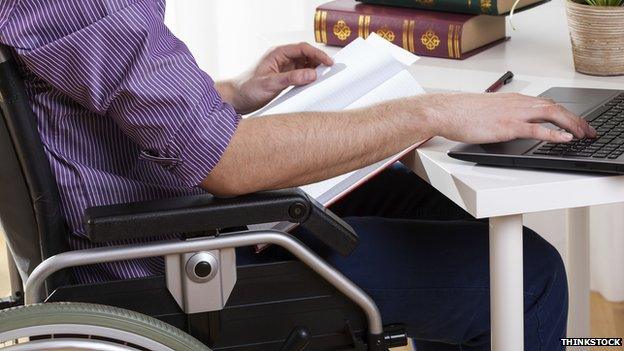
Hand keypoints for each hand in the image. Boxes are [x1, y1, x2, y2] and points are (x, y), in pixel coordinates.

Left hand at [219, 43, 333, 113]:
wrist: (236, 99)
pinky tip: (314, 84)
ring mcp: (284, 68)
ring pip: (305, 65)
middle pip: (306, 55)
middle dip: (319, 61)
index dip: (317, 54)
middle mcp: (282, 59)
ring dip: (315, 70)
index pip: (302, 48)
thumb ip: (290, 78)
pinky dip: (309, 78)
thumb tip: (312, 74)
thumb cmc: (247, 88)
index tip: (329, 63)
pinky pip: (301, 75)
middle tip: (331, 71)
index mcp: (277, 54)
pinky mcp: (284, 78)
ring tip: (325, 78)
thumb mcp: (269, 84)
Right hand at [424, 92, 595, 143]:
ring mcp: (514, 114)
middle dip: (575, 119)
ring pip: (552, 115)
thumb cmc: (462, 112)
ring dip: (571, 125)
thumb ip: (503, 115)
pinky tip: (565, 138)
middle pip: (556, 108)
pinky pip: (537, 129)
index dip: (565, 113)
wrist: (447, 111)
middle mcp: (518, 103)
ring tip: (583, 134)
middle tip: (587, 131)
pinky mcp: (507, 126)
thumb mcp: (488, 111)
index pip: (547, 104)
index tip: (575, 123)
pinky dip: (554, 133)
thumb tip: (509, 125)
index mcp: (514, 100)